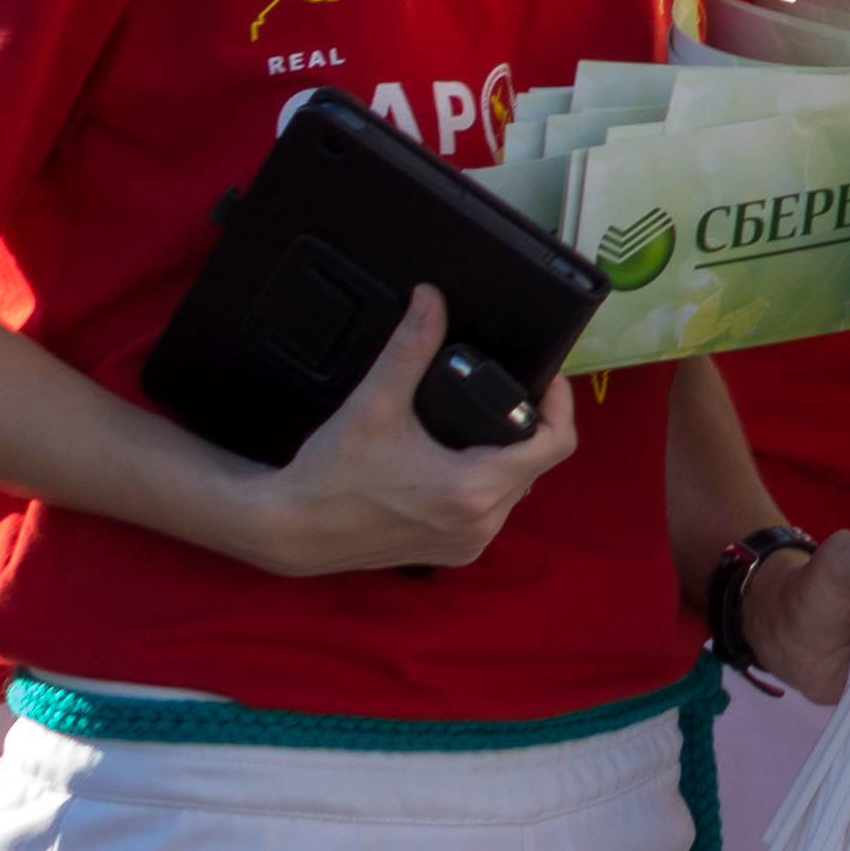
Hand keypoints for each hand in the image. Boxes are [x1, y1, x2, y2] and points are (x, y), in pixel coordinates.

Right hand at [234, 287, 576, 577]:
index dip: (559, 405)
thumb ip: (410, 347)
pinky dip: (490, 482)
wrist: (291, 530)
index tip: (544, 378)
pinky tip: (467, 457)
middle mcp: (481, 525)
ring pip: (517, 489)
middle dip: (531, 425)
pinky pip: (493, 511)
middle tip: (509, 390)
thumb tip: (432, 298)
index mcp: (473, 491)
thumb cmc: (332, 473)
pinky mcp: (453, 552)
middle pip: (538, 465)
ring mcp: (468, 544)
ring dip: (511, 456)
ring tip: (489, 419)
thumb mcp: (375, 403)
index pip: (555, 444)